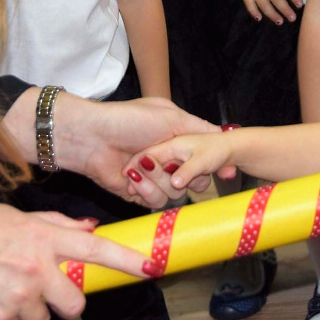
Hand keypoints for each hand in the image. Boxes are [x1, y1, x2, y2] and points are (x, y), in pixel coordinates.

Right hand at [0, 205, 155, 319]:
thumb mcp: (14, 218)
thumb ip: (55, 225)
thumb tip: (87, 229)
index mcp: (42, 238)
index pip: (95, 249)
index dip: (126, 260)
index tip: (151, 266)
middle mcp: (35, 268)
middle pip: (74, 302)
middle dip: (63, 300)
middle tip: (41, 288)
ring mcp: (17, 295)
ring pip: (43, 318)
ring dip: (29, 309)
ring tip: (3, 287)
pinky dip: (4, 318)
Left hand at [56, 97, 218, 207]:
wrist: (92, 137)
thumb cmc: (129, 120)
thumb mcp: (171, 116)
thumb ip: (201, 128)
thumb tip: (227, 134)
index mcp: (176, 140)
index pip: (203, 160)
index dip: (211, 166)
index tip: (224, 172)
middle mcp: (167, 161)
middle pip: (194, 181)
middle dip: (181, 172)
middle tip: (166, 161)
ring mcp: (153, 178)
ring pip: (175, 194)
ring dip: (158, 179)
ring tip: (139, 164)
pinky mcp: (139, 194)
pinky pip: (155, 202)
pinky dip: (145, 190)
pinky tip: (132, 177)